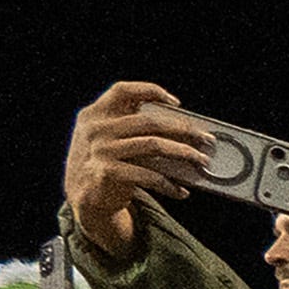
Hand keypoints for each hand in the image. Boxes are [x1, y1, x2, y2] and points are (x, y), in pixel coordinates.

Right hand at [61, 80, 215, 253]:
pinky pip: (149, 176)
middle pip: (149, 121)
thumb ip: (131, 130)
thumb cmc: (104, 164)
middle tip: (206, 139)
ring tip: (202, 161)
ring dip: (184, 153)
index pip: (122, 91)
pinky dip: (170, 185)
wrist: (83, 197)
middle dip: (183, 128)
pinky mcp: (108, 173)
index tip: (175, 103)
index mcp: (95, 114)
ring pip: (154, 145)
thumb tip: (183, 133)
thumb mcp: (108, 140)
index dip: (150, 91)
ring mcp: (101, 150)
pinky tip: (181, 191)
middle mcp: (96, 129)